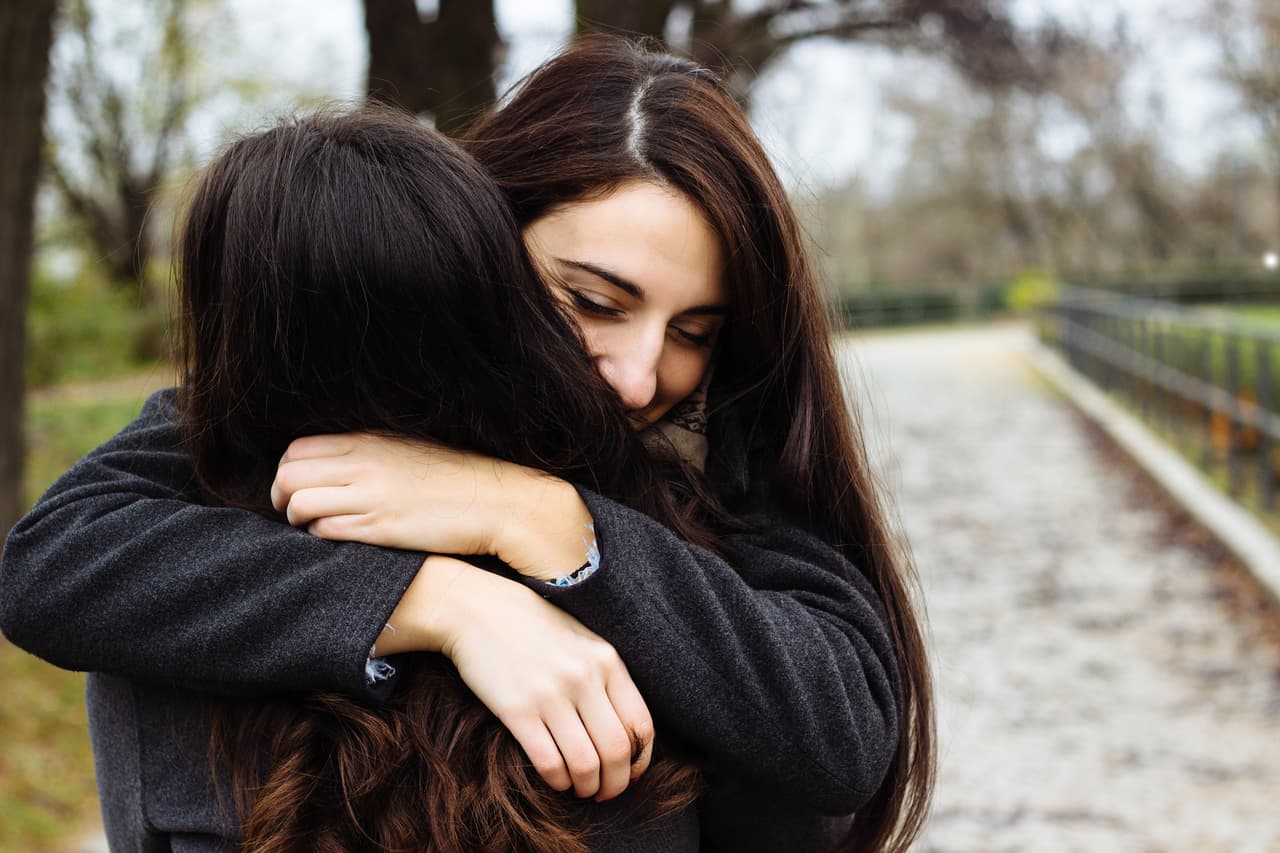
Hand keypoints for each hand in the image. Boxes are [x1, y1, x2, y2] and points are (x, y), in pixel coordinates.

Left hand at [271, 433, 594, 579]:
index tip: (293, 490)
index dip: (285, 473)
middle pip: (289, 476)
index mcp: (368, 440)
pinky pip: (327, 531)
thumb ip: (368, 452)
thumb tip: (333, 464)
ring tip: (313, 529)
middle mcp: (363, 463)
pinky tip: (338, 540)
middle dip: (281, 498)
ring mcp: (370, 495)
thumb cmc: (454, 479)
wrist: (495, 501)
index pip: (297, 450)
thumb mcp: (406, 450)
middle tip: (291, 513)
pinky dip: (321, 537)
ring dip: (297, 521)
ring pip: (300, 505)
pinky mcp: (381, 528)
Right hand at [381, 555, 653, 800]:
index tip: (632, 773)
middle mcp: (584, 677)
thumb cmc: (531, 626)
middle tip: (606, 793)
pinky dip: (558, 781)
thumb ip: (604, 676)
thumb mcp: (581, 640)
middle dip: (616, 782)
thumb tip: (626, 731)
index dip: (640, 759)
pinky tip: (556, 780)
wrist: (476, 609)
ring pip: (586, 763)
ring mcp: (551, 694)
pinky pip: (549, 762)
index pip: (641, 724)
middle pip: (617, 750)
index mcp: (606, 660)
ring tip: (581, 790)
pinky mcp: (517, 709)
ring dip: (587, 787)